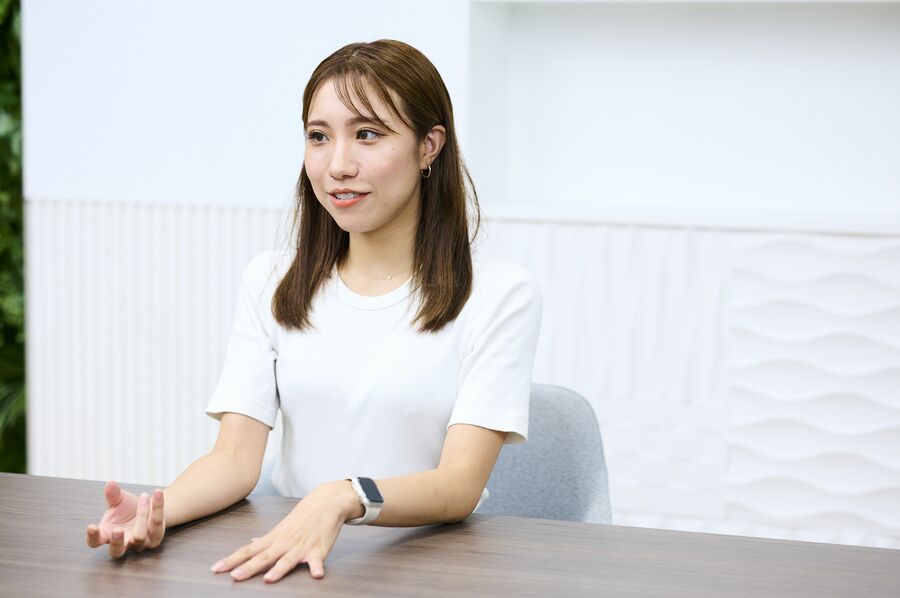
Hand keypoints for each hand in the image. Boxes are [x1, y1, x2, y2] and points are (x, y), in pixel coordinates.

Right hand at [85, 480, 165, 557]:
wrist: (149, 509)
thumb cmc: (127, 509)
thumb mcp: (119, 500)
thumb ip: (113, 494)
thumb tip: (110, 484)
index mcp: (106, 535)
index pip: (95, 542)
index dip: (92, 537)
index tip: (91, 527)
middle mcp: (122, 544)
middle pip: (116, 551)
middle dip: (116, 541)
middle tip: (117, 529)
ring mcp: (139, 544)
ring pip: (139, 535)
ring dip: (142, 514)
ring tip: (143, 496)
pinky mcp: (155, 539)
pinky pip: (156, 523)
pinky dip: (157, 507)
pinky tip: (157, 492)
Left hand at [210, 480, 359, 582]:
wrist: (327, 502)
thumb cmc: (303, 516)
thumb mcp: (282, 527)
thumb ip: (266, 539)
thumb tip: (251, 543)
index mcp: (274, 539)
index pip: (248, 551)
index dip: (232, 560)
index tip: (216, 568)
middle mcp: (284, 544)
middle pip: (264, 557)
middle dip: (249, 568)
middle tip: (234, 576)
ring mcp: (301, 547)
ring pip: (288, 560)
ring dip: (279, 569)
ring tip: (269, 579)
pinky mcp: (318, 550)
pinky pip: (318, 560)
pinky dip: (317, 567)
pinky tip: (317, 574)